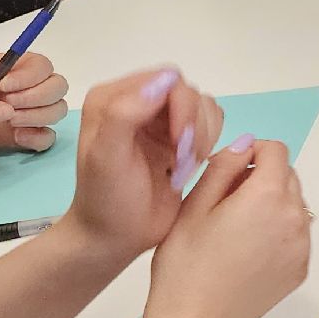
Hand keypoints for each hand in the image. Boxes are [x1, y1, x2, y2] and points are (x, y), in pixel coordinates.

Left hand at [60, 69, 223, 262]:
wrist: (115, 238)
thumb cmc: (108, 199)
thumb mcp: (108, 156)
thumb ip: (127, 113)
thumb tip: (166, 80)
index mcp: (113, 98)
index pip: (168, 79)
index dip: (182, 109)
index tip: (177, 145)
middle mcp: (138, 102)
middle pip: (190, 93)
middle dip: (194, 128)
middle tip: (180, 161)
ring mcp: (160, 121)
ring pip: (205, 109)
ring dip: (202, 140)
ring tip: (181, 169)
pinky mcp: (178, 139)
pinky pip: (210, 125)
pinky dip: (207, 146)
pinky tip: (186, 169)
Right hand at [145, 136, 310, 317]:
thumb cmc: (185, 262)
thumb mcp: (194, 205)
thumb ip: (224, 167)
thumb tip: (247, 145)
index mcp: (269, 195)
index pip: (277, 151)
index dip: (254, 152)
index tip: (231, 169)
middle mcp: (296, 217)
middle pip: (289, 177)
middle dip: (263, 177)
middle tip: (227, 199)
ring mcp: (303, 246)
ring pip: (295, 206)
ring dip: (273, 204)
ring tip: (237, 227)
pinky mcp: (300, 269)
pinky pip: (296, 235)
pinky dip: (279, 231)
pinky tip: (248, 250)